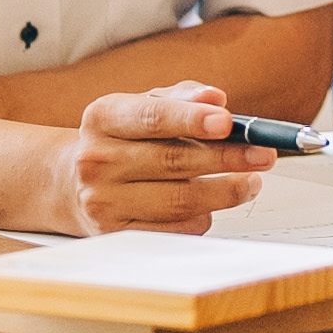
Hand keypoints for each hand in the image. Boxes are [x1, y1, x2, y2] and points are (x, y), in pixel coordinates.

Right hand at [46, 84, 266, 236]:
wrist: (69, 182)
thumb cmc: (120, 139)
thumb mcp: (140, 106)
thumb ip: (181, 98)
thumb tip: (216, 98)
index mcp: (103, 118)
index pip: (152, 117)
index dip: (192, 119)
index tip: (228, 121)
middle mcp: (96, 160)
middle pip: (173, 161)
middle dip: (227, 157)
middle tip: (263, 154)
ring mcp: (103, 201)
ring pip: (180, 200)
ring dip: (225, 191)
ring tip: (251, 181)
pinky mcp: (116, 235)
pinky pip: (175, 228)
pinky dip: (203, 216)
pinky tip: (213, 204)